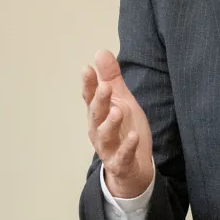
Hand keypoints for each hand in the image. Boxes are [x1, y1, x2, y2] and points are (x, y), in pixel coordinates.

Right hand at [82, 50, 154, 198]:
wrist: (132, 168)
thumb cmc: (124, 130)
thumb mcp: (120, 101)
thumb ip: (111, 78)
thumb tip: (101, 51)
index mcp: (98, 114)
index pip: (90, 97)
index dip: (88, 84)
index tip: (86, 69)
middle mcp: (99, 130)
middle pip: (96, 114)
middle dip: (99, 100)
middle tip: (104, 86)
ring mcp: (108, 148)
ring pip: (105, 135)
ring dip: (110, 123)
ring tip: (118, 110)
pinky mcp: (121, 163)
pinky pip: (122, 156)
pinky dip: (127, 147)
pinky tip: (133, 137)